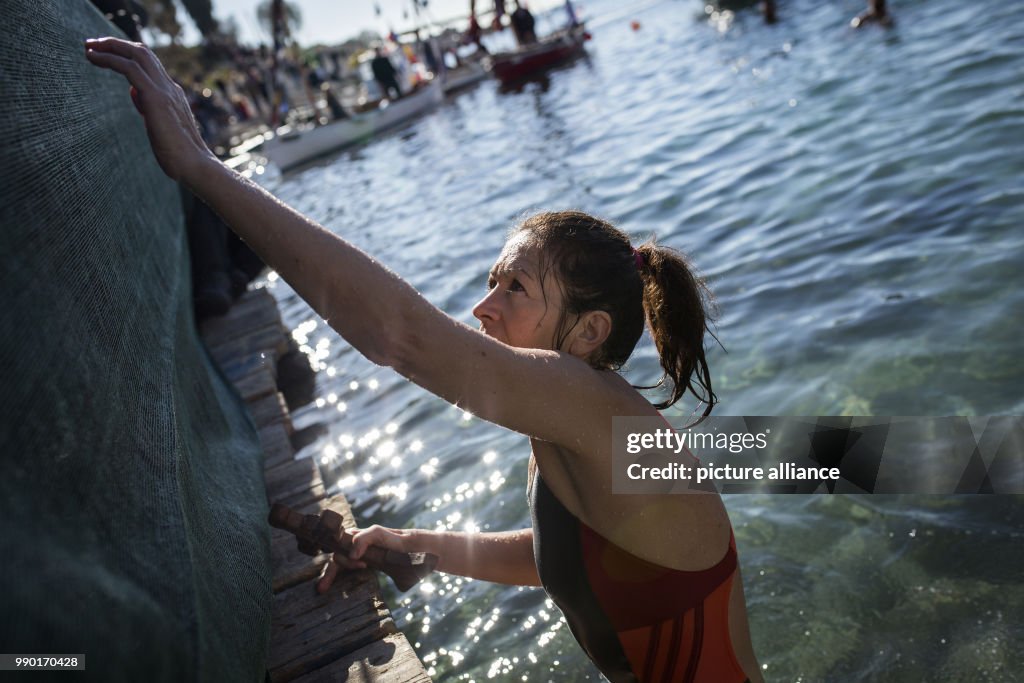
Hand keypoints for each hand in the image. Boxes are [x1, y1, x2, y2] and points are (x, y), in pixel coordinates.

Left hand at [85, 37, 215, 182]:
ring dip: (110, 46)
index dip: (127, 55)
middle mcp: (169, 87)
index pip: (150, 64)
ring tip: (89, 47)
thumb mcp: (160, 126)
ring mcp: (164, 90)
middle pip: (143, 52)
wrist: (196, 166)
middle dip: (116, 44)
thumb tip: (134, 91)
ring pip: (137, 54)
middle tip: (92, 44)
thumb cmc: (179, 155)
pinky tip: (93, 57)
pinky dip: (109, 58)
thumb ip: (149, 107)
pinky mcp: (156, 97)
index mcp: (172, 94)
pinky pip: (129, 68)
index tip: (106, 55)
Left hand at [316, 525, 419, 593]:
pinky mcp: (378, 533)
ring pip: (343, 542)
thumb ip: (395, 578)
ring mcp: (369, 538)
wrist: (426, 553)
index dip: (328, 575)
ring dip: (344, 558)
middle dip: (328, 572)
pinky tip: (357, 557)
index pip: (338, 561)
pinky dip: (357, 544)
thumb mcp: (398, 576)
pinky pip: (361, 536)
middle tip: (323, 589)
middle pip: (336, 552)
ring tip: (359, 566)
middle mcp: (362, 545)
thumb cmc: (411, 564)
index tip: (322, 591)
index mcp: (363, 556)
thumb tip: (401, 587)